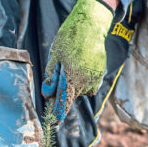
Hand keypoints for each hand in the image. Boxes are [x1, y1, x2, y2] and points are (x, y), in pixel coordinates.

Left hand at [42, 0, 115, 121]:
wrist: (91, 25)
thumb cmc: (69, 38)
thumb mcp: (54, 55)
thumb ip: (51, 76)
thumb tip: (47, 94)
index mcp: (71, 77)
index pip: (63, 102)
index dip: (58, 113)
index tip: (54, 121)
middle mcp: (84, 81)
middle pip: (71, 95)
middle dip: (64, 91)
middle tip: (60, 71)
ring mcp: (94, 78)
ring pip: (80, 91)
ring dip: (73, 85)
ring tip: (72, 65)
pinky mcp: (100, 75)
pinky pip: (89, 85)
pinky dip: (83, 81)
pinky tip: (81, 67)